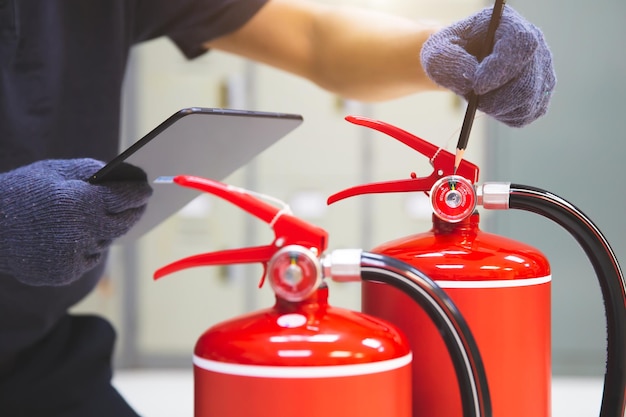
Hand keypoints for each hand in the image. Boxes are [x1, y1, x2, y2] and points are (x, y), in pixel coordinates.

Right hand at [0, 159, 152, 285]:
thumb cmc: (22, 192)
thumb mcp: (55, 171)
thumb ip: (92, 171)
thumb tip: (125, 176)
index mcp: (79, 201)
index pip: (124, 197)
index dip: (138, 193)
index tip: (147, 190)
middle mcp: (80, 231)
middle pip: (123, 223)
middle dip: (133, 212)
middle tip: (139, 204)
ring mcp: (73, 255)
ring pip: (106, 241)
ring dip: (106, 229)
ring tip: (102, 217)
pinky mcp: (65, 273)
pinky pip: (89, 258)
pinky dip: (87, 246)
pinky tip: (75, 236)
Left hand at [420, 5, 555, 126]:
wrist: (460, 60)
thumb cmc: (449, 52)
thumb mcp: (437, 53)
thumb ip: (450, 63)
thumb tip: (474, 81)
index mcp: (508, 23)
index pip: (520, 44)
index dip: (500, 69)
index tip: (477, 87)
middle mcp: (533, 42)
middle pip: (527, 82)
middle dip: (494, 99)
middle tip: (473, 98)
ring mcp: (541, 67)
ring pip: (527, 103)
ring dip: (496, 109)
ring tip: (479, 97)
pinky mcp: (540, 91)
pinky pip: (525, 115)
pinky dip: (504, 116)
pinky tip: (492, 103)